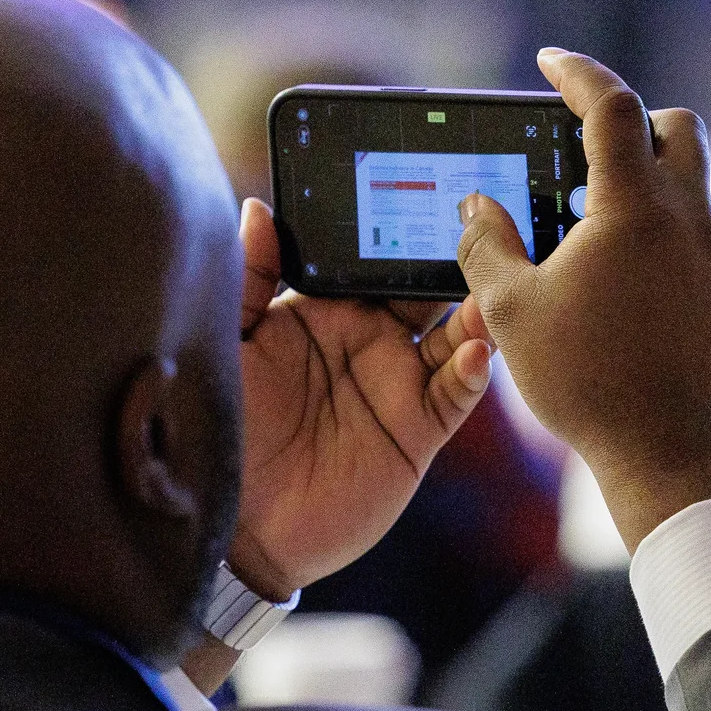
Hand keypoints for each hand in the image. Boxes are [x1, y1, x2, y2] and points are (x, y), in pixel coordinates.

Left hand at [231, 198, 491, 600]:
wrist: (234, 524)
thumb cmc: (219, 428)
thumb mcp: (227, 346)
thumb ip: (248, 278)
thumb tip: (257, 207)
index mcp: (325, 311)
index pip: (371, 258)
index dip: (397, 226)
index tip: (425, 185)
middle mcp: (368, 340)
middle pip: (422, 287)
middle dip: (451, 257)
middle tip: (482, 221)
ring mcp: (397, 384)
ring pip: (452, 333)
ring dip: (475, 307)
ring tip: (491, 282)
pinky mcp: (417, 431)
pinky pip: (454, 393)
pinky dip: (470, 371)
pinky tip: (474, 350)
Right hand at [455, 49, 710, 548]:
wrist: (673, 457)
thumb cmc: (585, 383)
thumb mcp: (509, 313)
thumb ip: (486, 245)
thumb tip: (478, 205)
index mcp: (632, 206)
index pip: (609, 104)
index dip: (578, 72)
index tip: (552, 61)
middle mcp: (695, 216)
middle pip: (677, 127)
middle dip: (635, 124)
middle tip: (593, 152)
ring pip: (701, 191)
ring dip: (660, 194)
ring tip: (614, 241)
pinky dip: (685, 248)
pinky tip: (652, 293)